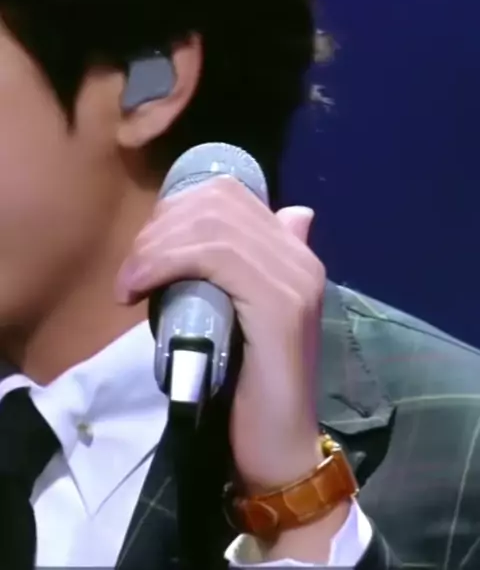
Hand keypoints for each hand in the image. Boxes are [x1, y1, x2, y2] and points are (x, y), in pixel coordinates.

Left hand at [115, 176, 324, 491]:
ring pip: (213, 226)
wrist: (279, 448)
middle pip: (217, 202)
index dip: (175, 209)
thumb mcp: (233, 314)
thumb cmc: (247, 386)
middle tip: (131, 271)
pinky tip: (139, 288)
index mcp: (292, 252)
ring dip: (155, 248)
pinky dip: (165, 263)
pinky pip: (215, 257)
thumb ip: (240, 271)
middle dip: (159, 227)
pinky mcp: (280, 305)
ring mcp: (294, 278)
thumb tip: (269, 223)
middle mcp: (299, 255)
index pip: (229, 194)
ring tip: (129, 284)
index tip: (145, 249)